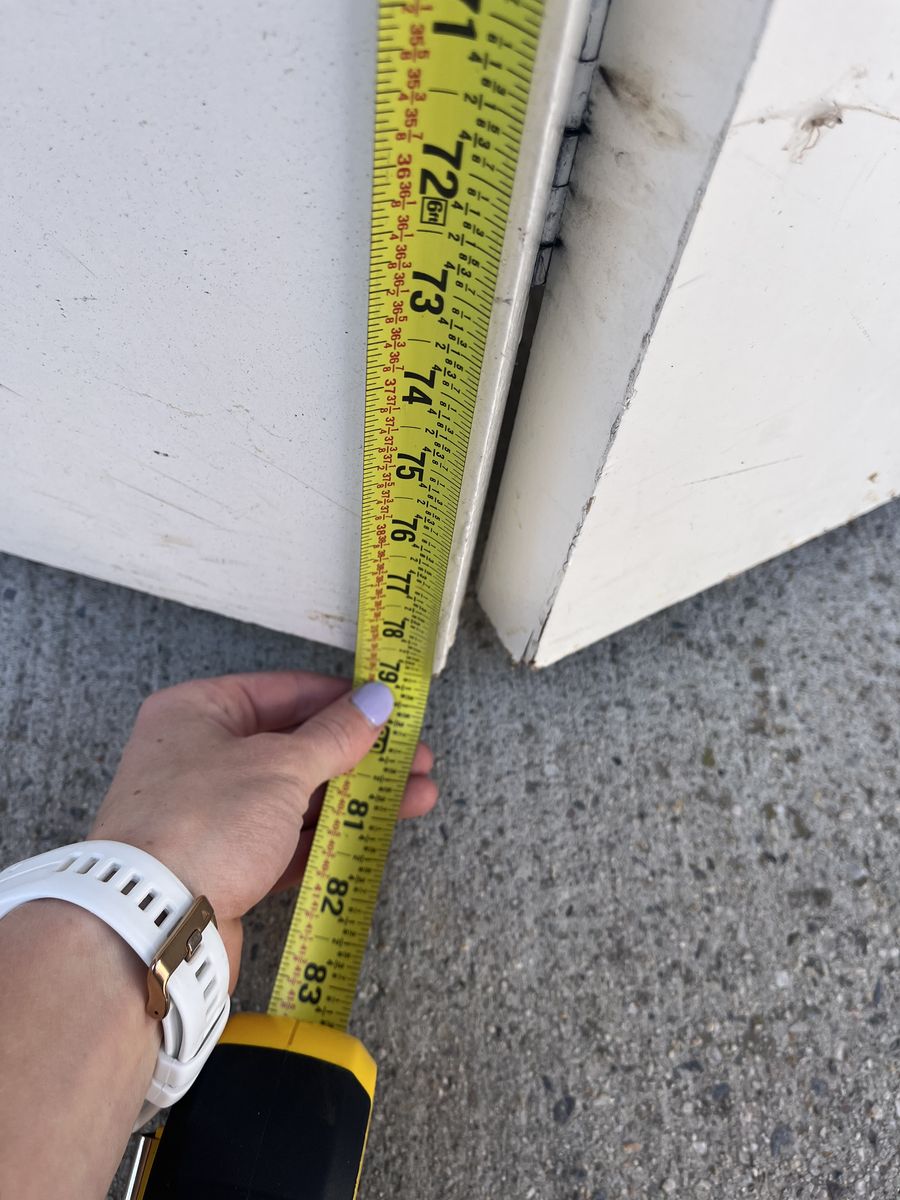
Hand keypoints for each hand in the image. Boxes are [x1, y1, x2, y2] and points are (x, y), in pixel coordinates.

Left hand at [90, 671, 437, 983]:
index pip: (284, 691)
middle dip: (362, 754)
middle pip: (296, 745)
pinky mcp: (228, 864)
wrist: (152, 926)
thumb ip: (335, 735)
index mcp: (198, 711)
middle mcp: (200, 756)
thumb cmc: (204, 824)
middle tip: (418, 756)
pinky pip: (290, 840)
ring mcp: (213, 814)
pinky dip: (334, 835)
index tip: (391, 706)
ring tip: (420, 794)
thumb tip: (377, 701)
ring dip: (358, 796)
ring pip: (299, 795)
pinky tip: (381, 831)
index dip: (342, 698)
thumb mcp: (280, 767)